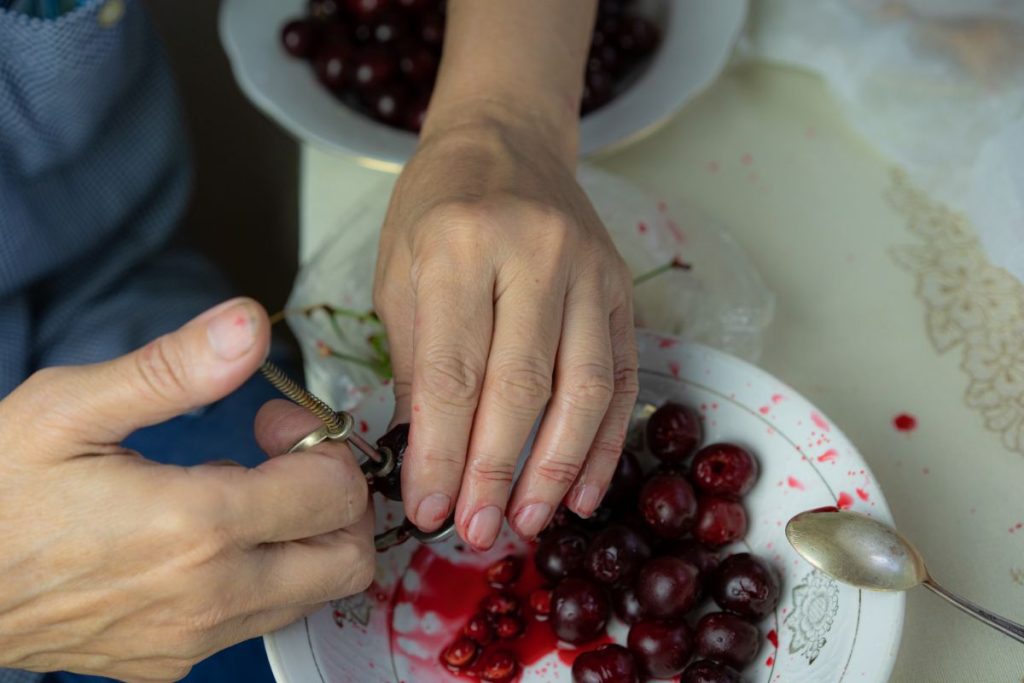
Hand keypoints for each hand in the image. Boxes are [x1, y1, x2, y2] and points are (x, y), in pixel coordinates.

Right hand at [0, 299, 373, 681]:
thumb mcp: (70, 408)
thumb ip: (174, 368)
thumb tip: (251, 325)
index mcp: (195, 525)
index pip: (334, 492)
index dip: (322, 444)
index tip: (274, 423)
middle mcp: (210, 595)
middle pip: (347, 558)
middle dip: (337, 498)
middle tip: (285, 461)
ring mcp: (194, 640)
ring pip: (314, 594)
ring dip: (305, 538)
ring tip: (242, 496)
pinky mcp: (173, 665)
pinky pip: (261, 620)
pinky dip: (266, 575)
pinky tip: (210, 540)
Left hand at [373, 109, 638, 549]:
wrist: (506, 141)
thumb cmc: (437, 209)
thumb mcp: (399, 273)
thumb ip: (413, 363)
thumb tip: (426, 458)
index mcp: (460, 247)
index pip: (452, 371)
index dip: (442, 452)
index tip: (428, 510)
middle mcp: (534, 254)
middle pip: (522, 385)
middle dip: (497, 471)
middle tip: (477, 532)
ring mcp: (589, 270)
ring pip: (584, 387)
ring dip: (557, 467)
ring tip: (528, 523)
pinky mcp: (622, 289)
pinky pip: (622, 377)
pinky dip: (604, 441)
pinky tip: (581, 489)